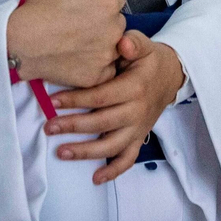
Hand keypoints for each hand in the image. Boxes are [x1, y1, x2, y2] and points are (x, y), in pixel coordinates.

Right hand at [5, 0, 128, 88]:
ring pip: (114, 45)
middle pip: (117, 22)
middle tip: (77, 23)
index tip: (81, 5)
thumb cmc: (41, 8)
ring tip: (75, 41)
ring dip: (102, 42)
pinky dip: (97, 64)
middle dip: (103, 20)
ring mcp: (106, 56)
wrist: (19, 44)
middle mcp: (114, 31)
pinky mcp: (96, 77)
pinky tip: (77, 57)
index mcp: (109, 5)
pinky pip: (107, 68)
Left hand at [47, 31, 185, 183]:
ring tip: (61, 152)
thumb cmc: (149, 60)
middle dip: (73, 126)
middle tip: (49, 127)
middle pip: (102, 123)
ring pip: (111, 145)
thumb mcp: (144, 45)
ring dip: (86, 152)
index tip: (53, 101)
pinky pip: (127, 159)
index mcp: (135, 88)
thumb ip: (132, 42)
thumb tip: (122, 42)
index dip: (77, 100)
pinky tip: (95, 178)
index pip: (101, 97)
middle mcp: (137, 111)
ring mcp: (138, 128)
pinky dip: (113, 171)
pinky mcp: (139, 137)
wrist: (170, 76)